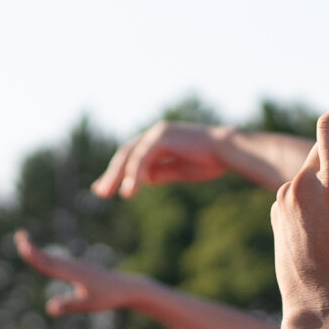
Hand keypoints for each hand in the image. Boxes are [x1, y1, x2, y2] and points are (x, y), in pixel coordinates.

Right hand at [15, 231, 146, 316]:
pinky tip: (46, 261)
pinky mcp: (81, 269)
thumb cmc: (109, 297)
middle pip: (49, 258)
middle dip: (33, 248)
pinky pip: (61, 263)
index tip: (23, 246)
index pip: (49, 265)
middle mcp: (74, 266)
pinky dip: (49, 259)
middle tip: (19, 235)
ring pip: (54, 260)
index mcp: (74, 273)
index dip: (35, 256)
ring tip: (26, 246)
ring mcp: (78, 267)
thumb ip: (69, 305)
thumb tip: (49, 308)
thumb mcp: (89, 304)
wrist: (128, 288)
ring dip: (40, 253)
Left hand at [92, 121, 229, 197]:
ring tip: (111, 195)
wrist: (228, 151)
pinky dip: (134, 174)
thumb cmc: (209, 160)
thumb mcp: (178, 170)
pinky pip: (142, 157)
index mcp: (160, 140)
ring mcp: (158, 133)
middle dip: (112, 174)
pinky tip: (130, 190)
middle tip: (100, 193)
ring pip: (130, 156)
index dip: (118, 172)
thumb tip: (139, 180)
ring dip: (119, 176)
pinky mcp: (162, 137)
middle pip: (126, 155)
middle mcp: (156, 133)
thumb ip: (159, 173)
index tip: (107, 189)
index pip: (132, 156)